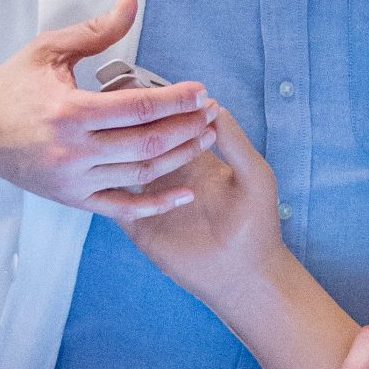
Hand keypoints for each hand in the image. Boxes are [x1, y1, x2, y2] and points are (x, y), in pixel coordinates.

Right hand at [0, 0, 218, 217]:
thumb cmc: (11, 87)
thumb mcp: (48, 50)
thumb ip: (95, 31)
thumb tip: (131, 1)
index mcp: (69, 110)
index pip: (138, 106)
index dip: (176, 99)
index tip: (201, 91)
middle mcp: (73, 150)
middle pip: (146, 141)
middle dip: (186, 127)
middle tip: (213, 113)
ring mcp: (73, 179)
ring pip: (141, 173)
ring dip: (180, 157)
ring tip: (206, 138)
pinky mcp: (72, 198)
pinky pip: (122, 207)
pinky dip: (156, 203)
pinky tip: (184, 193)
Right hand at [127, 109, 280, 307]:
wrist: (245, 274)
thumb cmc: (256, 224)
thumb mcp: (253, 174)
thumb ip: (233, 139)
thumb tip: (209, 103)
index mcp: (193, 157)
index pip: (167, 124)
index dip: (160, 108)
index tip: (151, 94)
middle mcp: (168, 173)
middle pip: (139, 141)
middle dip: (130, 126)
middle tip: (120, 113)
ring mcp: (150, 198)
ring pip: (120, 168)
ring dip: (115, 154)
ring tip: (116, 144)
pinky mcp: (138, 225)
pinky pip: (115, 204)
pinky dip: (111, 191)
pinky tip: (121, 181)